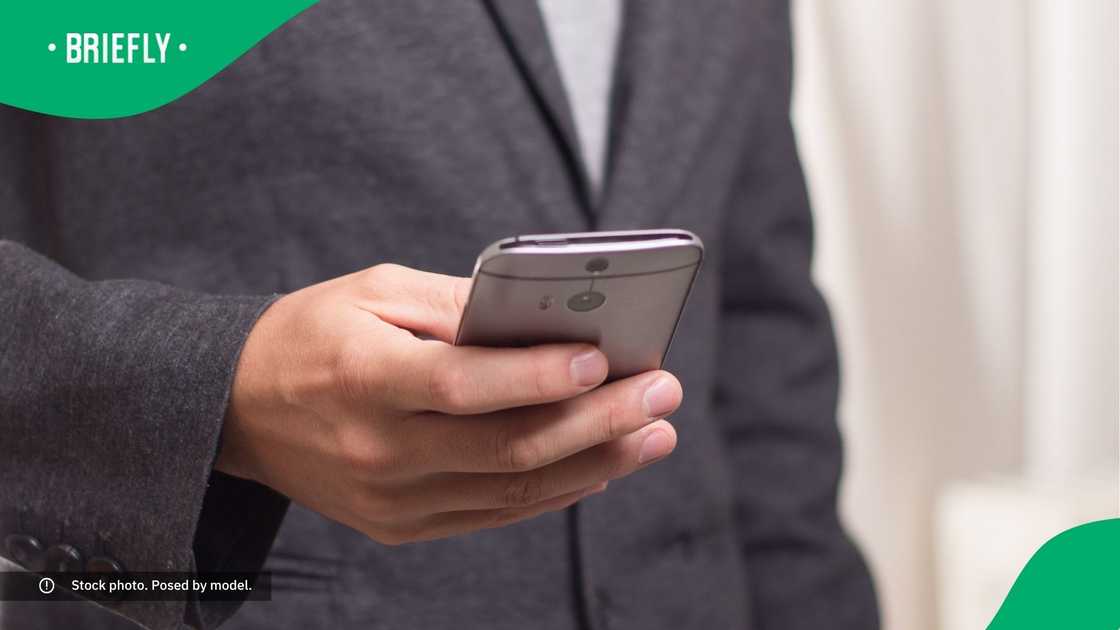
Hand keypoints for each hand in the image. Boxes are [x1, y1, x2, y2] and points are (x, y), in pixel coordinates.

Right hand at [216, 264, 680, 544]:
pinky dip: (554, 491)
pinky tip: (601, 465)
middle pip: (506, 447)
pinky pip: (493, 515)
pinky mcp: (401, 525)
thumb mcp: (373, 291)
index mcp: (363, 377)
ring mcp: (391, 499)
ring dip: (595, 462)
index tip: (604, 361)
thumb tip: (542, 319)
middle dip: (597, 421)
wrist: (238, 409)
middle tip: (662, 392)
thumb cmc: (312, 333)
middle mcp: (379, 450)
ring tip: (653, 433)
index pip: (462, 385)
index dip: (536, 377)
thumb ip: (456, 306)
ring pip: (512, 491)